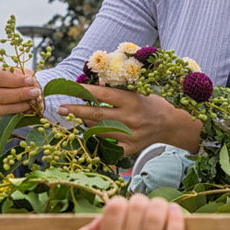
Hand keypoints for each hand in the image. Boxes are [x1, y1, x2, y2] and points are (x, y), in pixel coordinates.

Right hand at [0, 66, 39, 117]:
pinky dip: (20, 113)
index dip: (15, 80)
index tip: (31, 80)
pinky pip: (7, 117)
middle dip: (19, 94)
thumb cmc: (21, 79)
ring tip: (34, 101)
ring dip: (20, 105)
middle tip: (36, 92)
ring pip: (1, 108)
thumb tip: (32, 85)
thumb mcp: (24, 73)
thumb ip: (26, 77)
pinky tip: (31, 108)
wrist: (23, 90)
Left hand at [57, 85, 201, 154]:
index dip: (85, 91)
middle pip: (97, 115)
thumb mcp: (136, 90)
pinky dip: (97, 141)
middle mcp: (130, 118)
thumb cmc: (149, 103)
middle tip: (60, 107)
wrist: (169, 124)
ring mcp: (129, 135)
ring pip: (99, 131)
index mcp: (131, 100)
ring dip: (85, 124)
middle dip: (77, 111)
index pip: (103, 94)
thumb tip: (93, 81)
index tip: (69, 88)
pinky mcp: (130, 148)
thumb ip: (115, 88)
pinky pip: (108, 147)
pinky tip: (89, 135)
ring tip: (75, 118)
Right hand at [74, 195, 184, 229]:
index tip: (123, 210)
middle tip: (142, 209)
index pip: (114, 207)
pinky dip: (177, 219)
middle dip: (140, 201)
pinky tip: (174, 213)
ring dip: (159, 205)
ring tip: (159, 207)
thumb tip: (98, 219)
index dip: (119, 203)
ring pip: (157, 216)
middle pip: (137, 207)